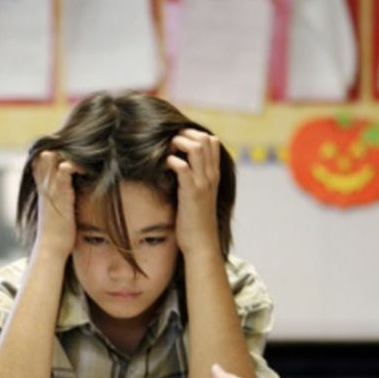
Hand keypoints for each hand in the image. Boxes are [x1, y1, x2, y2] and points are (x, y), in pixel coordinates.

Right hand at [30, 151, 82, 258]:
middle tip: (83, 152)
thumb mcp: (57, 206)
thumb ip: (61, 192)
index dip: (56, 151)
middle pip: (46, 151)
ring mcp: (50, 186)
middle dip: (64, 148)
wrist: (52, 247)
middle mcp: (43, 182)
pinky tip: (88, 170)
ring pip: (53, 155)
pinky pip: (65, 169)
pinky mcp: (60, 193)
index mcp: (42, 184)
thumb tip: (75, 184)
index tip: (74, 152)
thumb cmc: (58, 229)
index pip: (41, 157)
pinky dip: (77, 165)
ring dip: (71, 154)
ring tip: (87, 159)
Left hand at [167, 129, 221, 254]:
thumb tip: (178, 165)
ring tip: (167, 150)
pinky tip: (164, 165)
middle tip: (169, 142)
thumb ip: (194, 179)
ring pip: (196, 147)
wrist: (201, 244)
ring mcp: (203, 183)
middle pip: (204, 138)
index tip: (178, 141)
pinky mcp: (191, 192)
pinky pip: (182, 167)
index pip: (212, 141)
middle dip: (185, 134)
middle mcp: (211, 176)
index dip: (194, 134)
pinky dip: (171, 161)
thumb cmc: (195, 221)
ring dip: (178, 143)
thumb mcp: (199, 195)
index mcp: (214, 175)